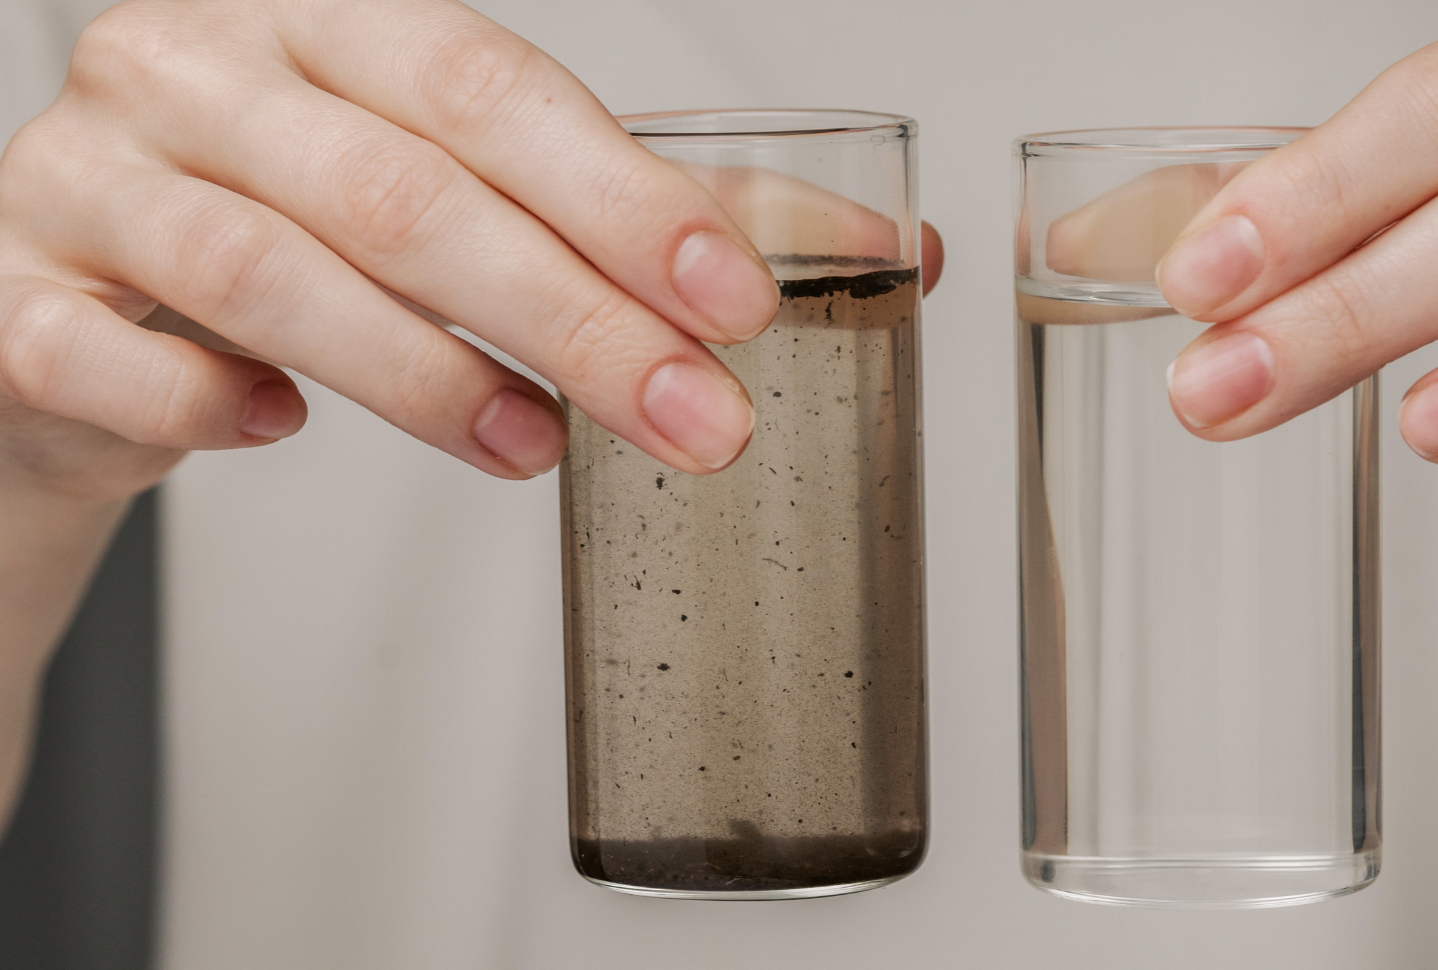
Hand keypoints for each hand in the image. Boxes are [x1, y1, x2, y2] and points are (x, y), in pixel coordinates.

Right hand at [0, 0, 939, 505]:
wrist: (86, 308)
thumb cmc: (304, 228)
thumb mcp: (474, 192)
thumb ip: (658, 218)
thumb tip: (895, 254)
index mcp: (323, 15)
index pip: (489, 86)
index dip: (622, 197)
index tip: (739, 303)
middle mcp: (199, 67)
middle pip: (405, 190)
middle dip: (572, 317)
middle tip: (695, 421)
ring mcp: (86, 174)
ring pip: (267, 272)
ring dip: (428, 378)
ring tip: (540, 450)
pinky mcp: (12, 292)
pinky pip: (104, 353)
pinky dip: (209, 403)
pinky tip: (286, 430)